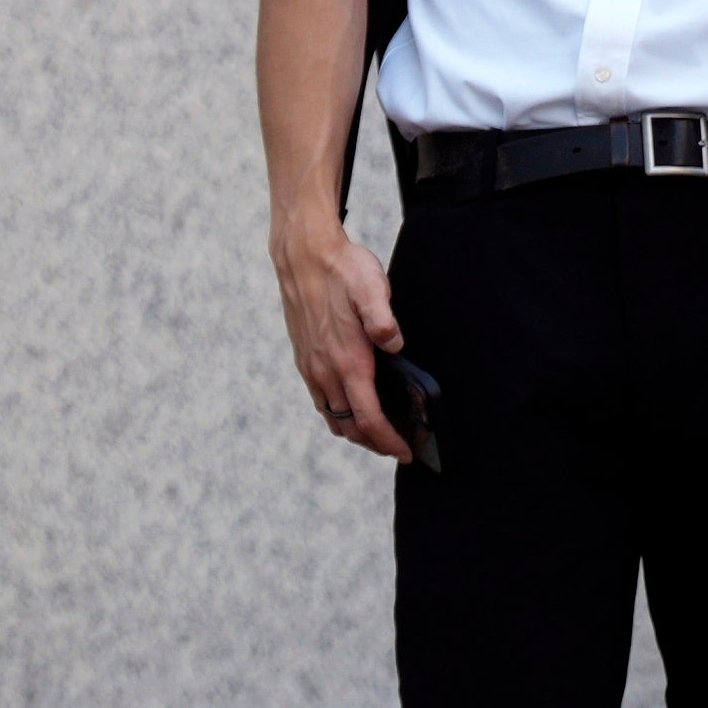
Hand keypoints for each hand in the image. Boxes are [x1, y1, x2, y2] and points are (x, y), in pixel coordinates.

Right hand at [275, 208, 411, 462]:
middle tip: (398, 447)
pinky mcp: (304, 358)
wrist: (301, 254)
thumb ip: (382, 318)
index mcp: (346, 360)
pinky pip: (321, 400)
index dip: (388, 440)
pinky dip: (339, 413)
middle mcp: (325, 370)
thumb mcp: (371, 287)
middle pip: (349, 426)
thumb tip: (395, 343)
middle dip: (374, 442)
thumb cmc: (342, 269)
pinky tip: (352, 403)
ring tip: (378, 432)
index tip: (405, 452)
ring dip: (355, 430)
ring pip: (332, 416)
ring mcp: (311, 366)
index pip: (368, 418)